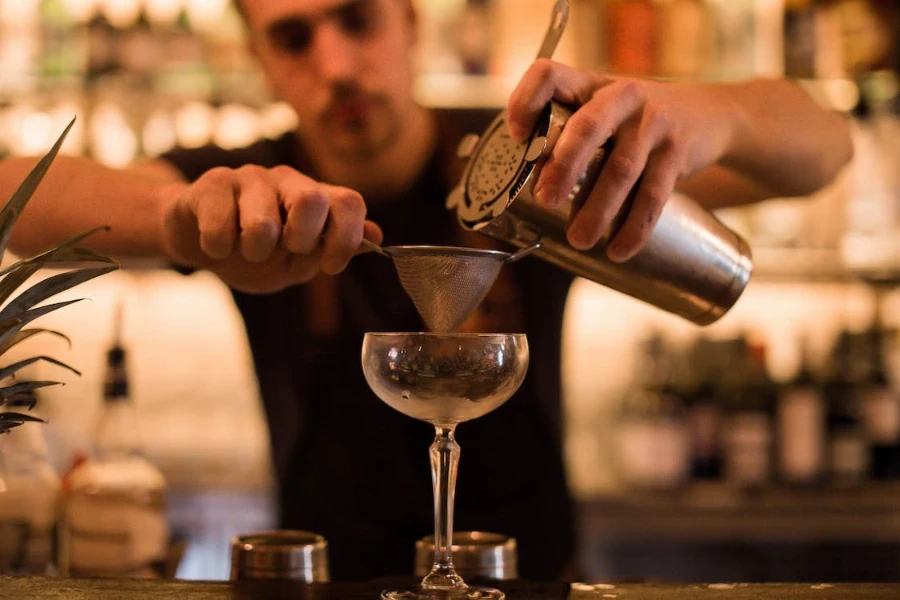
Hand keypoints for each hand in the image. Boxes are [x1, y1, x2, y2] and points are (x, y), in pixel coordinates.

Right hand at [160, 164, 381, 292]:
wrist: (199, 242)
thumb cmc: (255, 253)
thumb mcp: (295, 263)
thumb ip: (330, 250)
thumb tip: (376, 236)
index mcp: (315, 199)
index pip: (349, 203)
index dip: (346, 238)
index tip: (330, 267)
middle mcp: (288, 180)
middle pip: (312, 199)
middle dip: (301, 240)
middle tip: (285, 251)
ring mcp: (251, 177)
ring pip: (263, 222)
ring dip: (255, 252)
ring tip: (246, 251)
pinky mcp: (213, 183)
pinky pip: (221, 225)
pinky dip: (219, 249)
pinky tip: (217, 246)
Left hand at [507, 59, 734, 261]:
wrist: (708, 115)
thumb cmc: (634, 122)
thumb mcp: (602, 111)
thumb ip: (568, 136)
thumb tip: (526, 192)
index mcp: (589, 85)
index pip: (548, 75)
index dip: (525, 100)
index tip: (515, 136)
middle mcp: (621, 95)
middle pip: (587, 126)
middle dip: (563, 166)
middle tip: (546, 200)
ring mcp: (653, 121)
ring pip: (621, 169)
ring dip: (597, 210)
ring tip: (580, 240)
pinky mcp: (678, 150)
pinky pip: (654, 194)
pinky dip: (635, 227)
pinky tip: (619, 249)